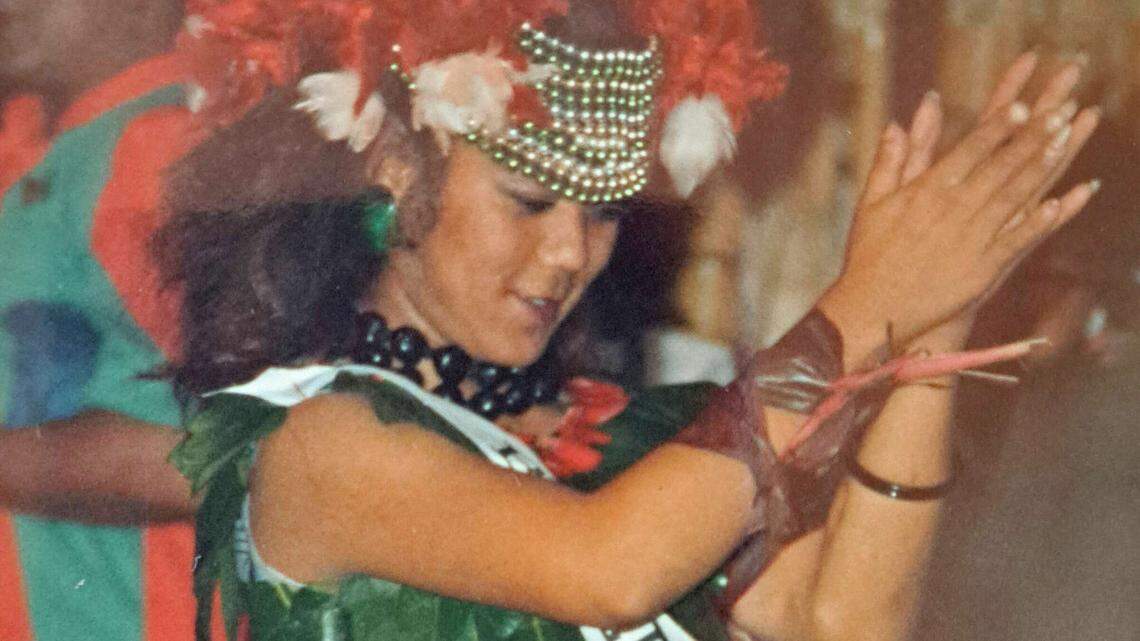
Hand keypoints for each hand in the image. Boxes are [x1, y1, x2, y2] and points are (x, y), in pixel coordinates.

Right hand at [819, 53, 1100, 367]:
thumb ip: (888, 161)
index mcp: (926, 191)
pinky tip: (1059, 203)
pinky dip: (1038, 221)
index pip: (969, 150)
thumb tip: (897, 123)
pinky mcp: (981, 269)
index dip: (998, 127)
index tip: (1021, 106)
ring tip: (1064, 142)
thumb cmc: (868, 256)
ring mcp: (970, 239)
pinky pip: (1016, 240)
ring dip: (1041, 167)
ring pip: (1013, 196)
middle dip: (1031, 138)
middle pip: (1000, 167)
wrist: (874, 310)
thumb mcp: (871, 203)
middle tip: (1058, 113)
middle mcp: (952, 210)